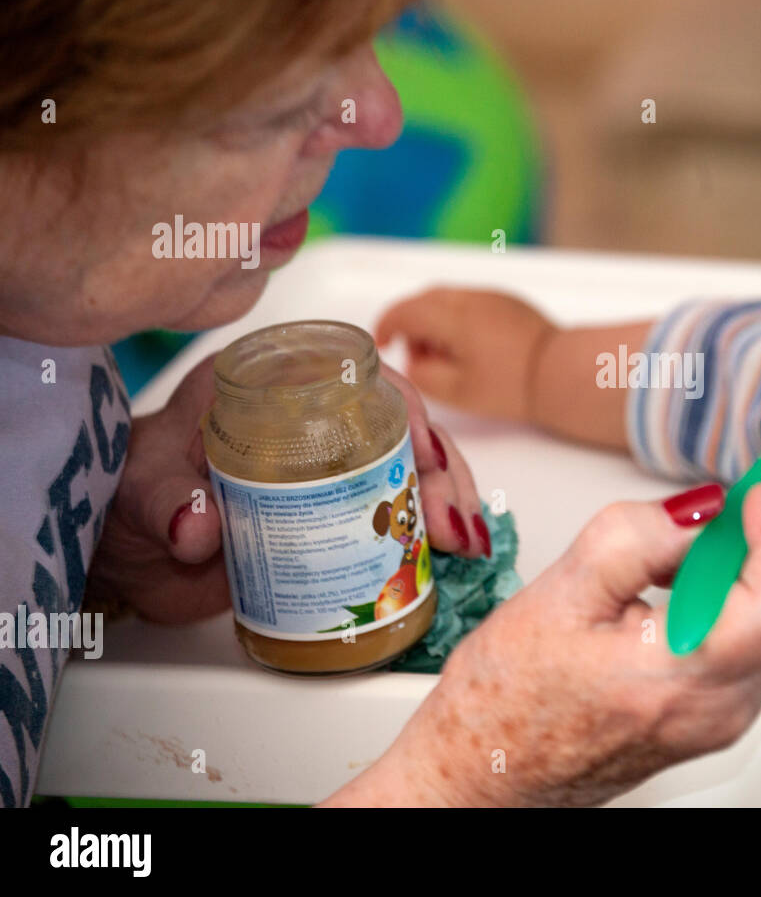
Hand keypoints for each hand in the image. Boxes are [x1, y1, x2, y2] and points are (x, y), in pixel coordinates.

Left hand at [87, 351, 489, 622]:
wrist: (132, 551)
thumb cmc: (136, 496)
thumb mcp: (144, 493)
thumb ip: (166, 505)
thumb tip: (196, 527)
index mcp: (271, 384)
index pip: (351, 374)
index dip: (398, 402)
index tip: (421, 444)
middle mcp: (315, 417)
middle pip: (397, 426)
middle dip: (438, 468)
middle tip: (445, 518)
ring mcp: (334, 466)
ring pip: (410, 467)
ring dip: (445, 499)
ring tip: (463, 541)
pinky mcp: (343, 513)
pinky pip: (400, 509)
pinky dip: (433, 527)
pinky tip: (461, 549)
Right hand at [325, 481, 760, 806]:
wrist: (483, 771)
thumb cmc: (505, 698)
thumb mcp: (560, 591)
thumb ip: (638, 535)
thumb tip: (703, 506)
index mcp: (682, 677)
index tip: (752, 495)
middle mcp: (718, 709)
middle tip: (722, 516)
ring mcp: (721, 721)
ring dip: (749, 577)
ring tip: (675, 561)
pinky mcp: (714, 721)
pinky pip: (753, 650)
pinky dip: (734, 606)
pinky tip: (674, 594)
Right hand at [375, 287, 556, 423]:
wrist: (562, 374)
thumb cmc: (511, 387)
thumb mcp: (459, 391)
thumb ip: (425, 375)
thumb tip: (412, 363)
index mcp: (455, 316)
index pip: (408, 310)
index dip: (387, 324)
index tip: (382, 343)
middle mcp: (472, 298)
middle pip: (427, 298)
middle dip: (412, 322)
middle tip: (414, 354)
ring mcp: (494, 298)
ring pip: (450, 299)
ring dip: (436, 320)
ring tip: (445, 356)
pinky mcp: (511, 304)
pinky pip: (472, 303)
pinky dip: (458, 319)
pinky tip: (470, 348)